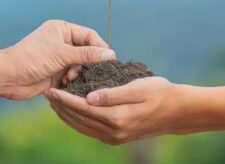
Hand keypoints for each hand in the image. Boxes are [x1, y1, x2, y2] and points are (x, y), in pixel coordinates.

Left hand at [0, 20, 115, 99]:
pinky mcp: (56, 73)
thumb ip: (87, 54)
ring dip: (79, 73)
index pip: (89, 35)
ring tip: (70, 78)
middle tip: (92, 72)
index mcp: (62, 29)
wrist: (8, 77)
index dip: (100, 47)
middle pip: (87, 51)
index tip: (109, 60)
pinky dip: (72, 81)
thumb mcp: (61, 54)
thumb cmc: (31, 59)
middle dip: (89, 62)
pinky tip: (66, 84)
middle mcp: (62, 42)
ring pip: (81, 66)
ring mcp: (59, 58)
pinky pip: (72, 76)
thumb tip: (110, 54)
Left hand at [45, 77, 188, 144]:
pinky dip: (77, 121)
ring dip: (66, 115)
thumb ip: (112, 94)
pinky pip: (90, 130)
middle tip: (48, 94)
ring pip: (82, 126)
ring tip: (54, 102)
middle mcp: (113, 131)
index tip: (51, 89)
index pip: (83, 107)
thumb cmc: (159, 93)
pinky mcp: (116, 138)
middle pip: (79, 119)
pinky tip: (71, 112)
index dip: (65, 98)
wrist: (176, 112)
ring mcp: (114, 137)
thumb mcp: (138, 88)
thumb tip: (88, 97)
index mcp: (117, 118)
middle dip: (61, 106)